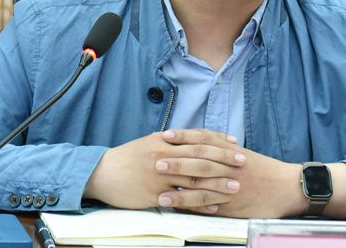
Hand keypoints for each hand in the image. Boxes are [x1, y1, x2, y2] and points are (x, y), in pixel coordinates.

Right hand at [84, 129, 245, 209]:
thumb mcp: (150, 143)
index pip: (197, 139)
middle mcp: (164, 155)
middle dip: (224, 160)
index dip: (218, 141)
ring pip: (194, 179)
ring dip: (217, 183)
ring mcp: (159, 176)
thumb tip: (193, 138)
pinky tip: (213, 206)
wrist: (102, 173)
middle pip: (200, 157)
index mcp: (164, 141)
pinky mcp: (154, 195)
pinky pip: (181, 200)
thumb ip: (172, 141)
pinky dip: (199, 203)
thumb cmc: (128, 158)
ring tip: (235, 186)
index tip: (235, 144)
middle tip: (243, 163)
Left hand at [156, 131, 304, 217]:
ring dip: (178, 186)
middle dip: (176, 160)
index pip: (204, 140)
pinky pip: (208, 204)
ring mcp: (230, 185)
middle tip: (155, 159)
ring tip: (158, 190)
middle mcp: (229, 166)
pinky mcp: (232, 204)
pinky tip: (177, 207)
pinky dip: (191, 205)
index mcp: (231, 151)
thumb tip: (201, 146)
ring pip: (201, 184)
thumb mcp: (245, 155)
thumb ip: (224, 151)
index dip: (184, 136)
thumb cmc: (265, 171)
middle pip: (199, 160)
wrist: (288, 187)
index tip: (166, 134)